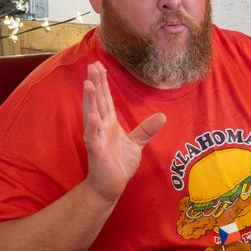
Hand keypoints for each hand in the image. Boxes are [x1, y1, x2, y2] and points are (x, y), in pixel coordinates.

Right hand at [82, 62, 165, 201]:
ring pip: (92, 115)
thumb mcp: (136, 143)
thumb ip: (146, 129)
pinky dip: (92, 126)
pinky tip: (92, 116)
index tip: (99, 66)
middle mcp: (101, 127)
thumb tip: (162, 116)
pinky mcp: (95, 151)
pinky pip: (92, 137)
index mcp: (109, 123)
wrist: (110, 185)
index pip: (105, 99)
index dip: (103, 84)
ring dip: (90, 100)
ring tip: (88, 83)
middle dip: (95, 84)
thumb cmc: (119, 163)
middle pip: (98, 102)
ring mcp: (96, 138)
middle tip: (92, 65)